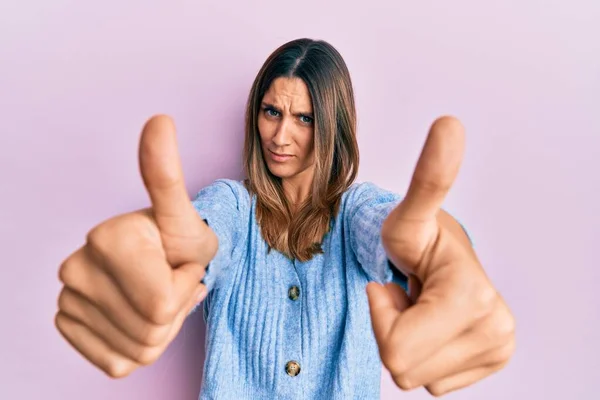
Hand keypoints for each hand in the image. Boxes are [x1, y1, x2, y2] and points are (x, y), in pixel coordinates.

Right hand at [55, 115, 217, 377]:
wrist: (163, 259)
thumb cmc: (179, 238)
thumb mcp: (184, 214)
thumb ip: (167, 173)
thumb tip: (160, 120)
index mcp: (106, 239)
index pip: (164, 303)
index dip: (186, 288)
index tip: (181, 263)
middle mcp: (75, 268)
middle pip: (151, 329)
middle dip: (176, 311)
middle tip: (171, 280)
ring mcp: (67, 300)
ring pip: (138, 349)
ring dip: (162, 329)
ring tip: (158, 295)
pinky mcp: (68, 325)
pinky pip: (120, 361)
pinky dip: (140, 346)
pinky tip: (138, 313)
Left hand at [366, 116, 514, 395]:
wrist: (441, 256)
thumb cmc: (415, 238)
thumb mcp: (407, 216)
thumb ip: (427, 179)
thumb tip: (449, 123)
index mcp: (473, 299)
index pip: (395, 350)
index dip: (383, 312)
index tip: (405, 279)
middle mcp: (497, 329)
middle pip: (402, 367)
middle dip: (393, 328)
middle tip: (409, 293)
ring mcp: (498, 347)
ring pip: (414, 376)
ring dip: (407, 338)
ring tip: (422, 303)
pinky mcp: (494, 358)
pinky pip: (431, 383)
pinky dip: (424, 353)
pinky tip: (435, 321)